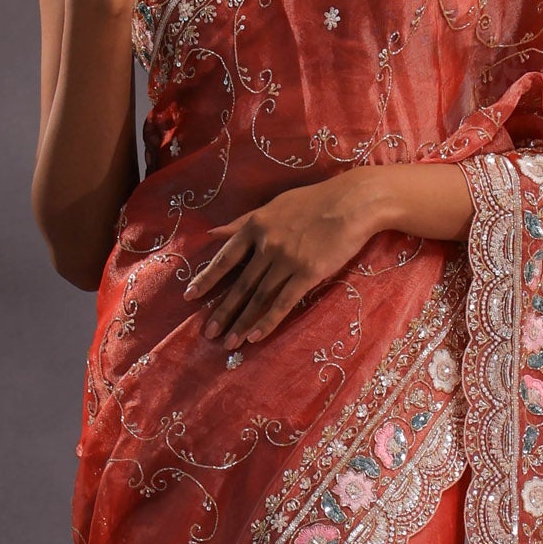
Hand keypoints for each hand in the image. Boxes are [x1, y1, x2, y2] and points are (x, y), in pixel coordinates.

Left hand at [184, 175, 388, 349]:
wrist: (352, 202)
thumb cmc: (314, 201)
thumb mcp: (273, 206)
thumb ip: (242, 222)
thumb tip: (211, 233)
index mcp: (256, 226)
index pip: (225, 258)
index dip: (207, 279)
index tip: (190, 296)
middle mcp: (267, 244)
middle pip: (240, 284)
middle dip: (223, 310)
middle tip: (209, 332)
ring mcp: (287, 259)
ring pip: (259, 297)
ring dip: (243, 322)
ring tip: (229, 341)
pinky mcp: (308, 273)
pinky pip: (284, 302)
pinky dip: (268, 321)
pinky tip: (255, 336)